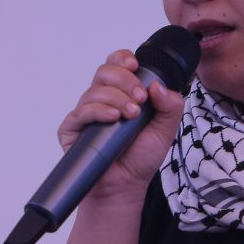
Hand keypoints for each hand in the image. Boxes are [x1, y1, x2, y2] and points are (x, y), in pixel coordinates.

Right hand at [57, 49, 184, 197]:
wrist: (126, 185)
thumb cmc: (141, 157)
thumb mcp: (166, 130)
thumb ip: (170, 106)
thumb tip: (158, 86)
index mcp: (122, 92)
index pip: (117, 64)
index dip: (123, 58)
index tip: (135, 65)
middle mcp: (102, 99)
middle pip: (105, 72)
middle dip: (125, 80)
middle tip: (140, 99)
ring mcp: (86, 113)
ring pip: (94, 90)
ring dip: (116, 98)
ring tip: (131, 116)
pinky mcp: (72, 129)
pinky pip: (81, 112)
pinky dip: (98, 111)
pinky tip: (113, 118)